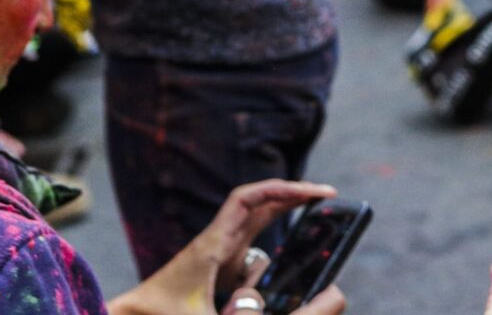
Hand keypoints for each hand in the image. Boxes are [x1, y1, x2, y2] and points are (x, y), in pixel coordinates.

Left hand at [108, 180, 336, 314]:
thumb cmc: (162, 314)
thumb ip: (237, 314)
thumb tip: (263, 306)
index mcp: (213, 244)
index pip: (250, 200)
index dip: (283, 189)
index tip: (315, 193)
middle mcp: (218, 240)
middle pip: (261, 203)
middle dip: (295, 195)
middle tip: (329, 197)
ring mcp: (219, 251)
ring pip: (258, 223)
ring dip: (285, 217)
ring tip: (315, 220)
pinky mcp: (219, 266)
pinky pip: (253, 246)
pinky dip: (271, 247)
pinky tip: (283, 263)